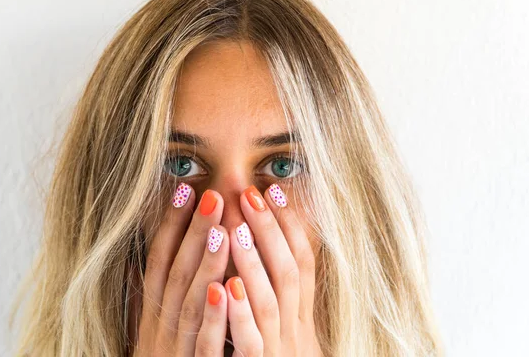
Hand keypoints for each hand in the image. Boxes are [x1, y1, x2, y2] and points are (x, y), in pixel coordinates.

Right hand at [132, 184, 229, 355]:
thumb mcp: (152, 323)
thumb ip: (152, 291)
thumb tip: (146, 255)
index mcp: (153, 308)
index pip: (159, 258)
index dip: (171, 224)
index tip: (184, 188)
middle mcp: (160, 322)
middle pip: (176, 271)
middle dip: (193, 233)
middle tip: (211, 195)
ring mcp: (174, 345)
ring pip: (188, 300)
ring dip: (204, 265)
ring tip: (221, 230)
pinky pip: (203, 342)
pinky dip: (211, 316)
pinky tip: (223, 288)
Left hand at [196, 184, 322, 355]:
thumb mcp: (282, 324)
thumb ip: (274, 289)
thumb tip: (264, 245)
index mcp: (299, 314)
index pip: (301, 261)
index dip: (289, 225)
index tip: (274, 189)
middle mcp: (295, 328)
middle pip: (289, 272)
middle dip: (272, 231)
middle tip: (253, 193)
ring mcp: (279, 348)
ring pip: (271, 301)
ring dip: (255, 263)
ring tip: (239, 227)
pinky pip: (251, 342)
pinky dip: (240, 314)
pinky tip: (226, 286)